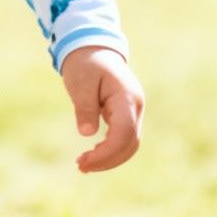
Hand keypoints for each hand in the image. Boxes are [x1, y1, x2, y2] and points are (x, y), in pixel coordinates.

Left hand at [60, 45, 143, 172]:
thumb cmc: (85, 63)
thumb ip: (85, 107)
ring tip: (83, 163)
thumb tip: (87, 133)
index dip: (107, 152)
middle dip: (107, 160)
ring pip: (130, 144)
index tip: (84, 162)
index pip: (124, 132)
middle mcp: (135, 106)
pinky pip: (124, 138)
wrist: (93, 49)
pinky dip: (111, 150)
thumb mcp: (80, 82)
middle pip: (130, 143)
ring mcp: (134, 111)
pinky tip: (93, 155)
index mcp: (126, 97)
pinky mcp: (127, 115)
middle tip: (80, 166)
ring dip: (110, 158)